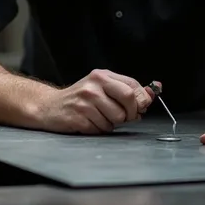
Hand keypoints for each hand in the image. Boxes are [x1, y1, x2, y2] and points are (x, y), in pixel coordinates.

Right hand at [37, 69, 154, 134]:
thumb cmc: (80, 98)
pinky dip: (99, 129)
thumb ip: (126, 89)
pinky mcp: (79, 117)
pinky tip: (89, 122)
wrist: (50, 106)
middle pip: (128, 101)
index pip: (132, 87)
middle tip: (123, 116)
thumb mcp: (102, 87)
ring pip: (116, 119)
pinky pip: (102, 129)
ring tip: (99, 117)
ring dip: (112, 123)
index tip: (140, 108)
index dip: (141, 101)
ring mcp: (85, 102)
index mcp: (102, 76)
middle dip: (130, 113)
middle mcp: (94, 86)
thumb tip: (153, 91)